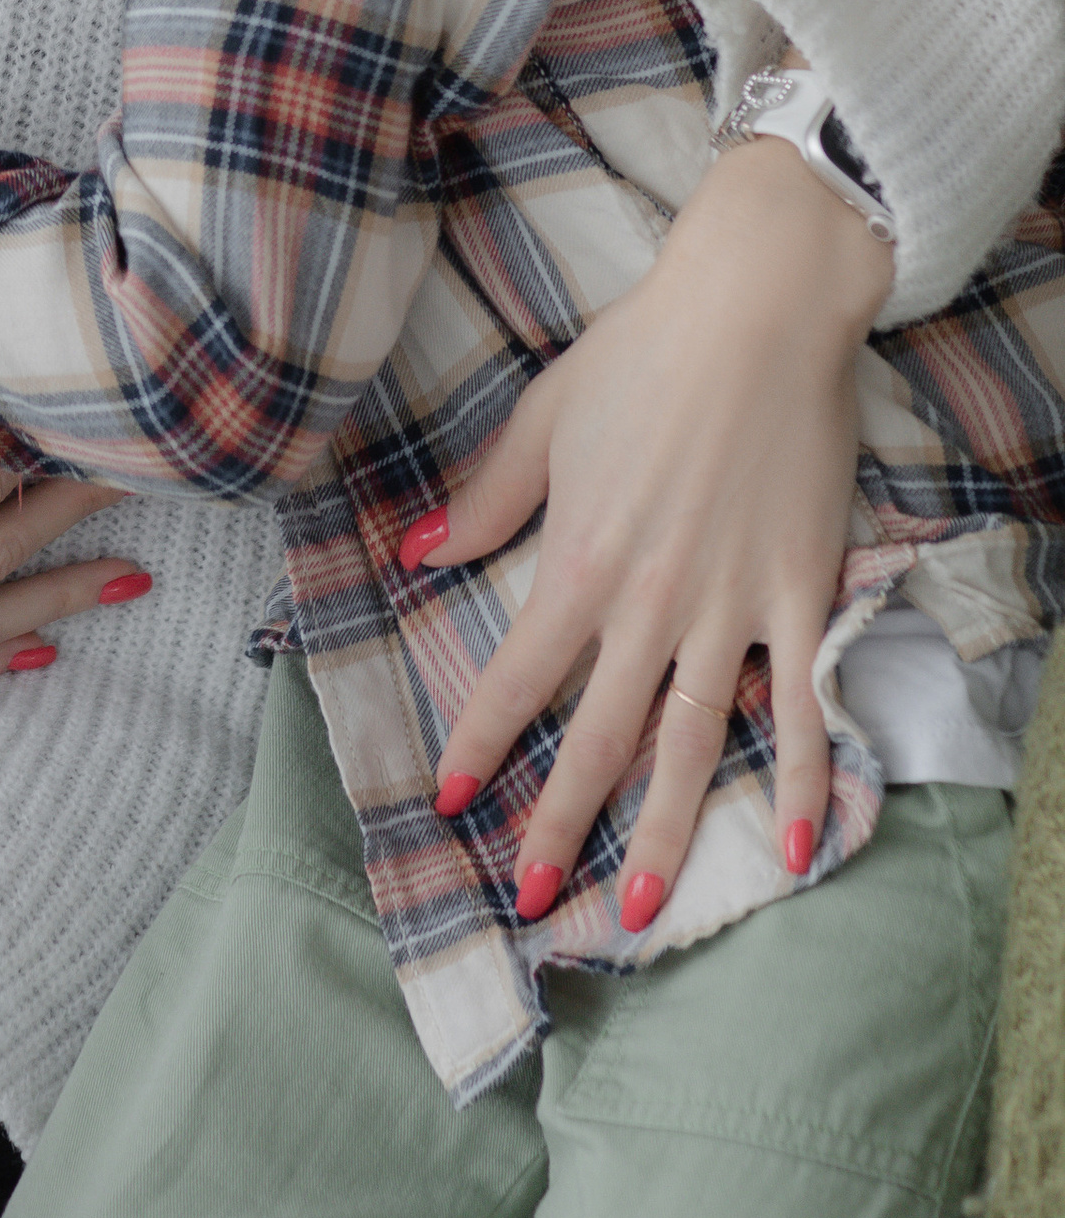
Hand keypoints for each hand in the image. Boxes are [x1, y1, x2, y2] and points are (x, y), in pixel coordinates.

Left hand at [420, 136, 892, 922]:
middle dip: (557, 822)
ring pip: (689, 742)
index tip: (450, 803)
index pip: (516, 676)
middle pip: (596, 734)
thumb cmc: (641, 355)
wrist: (754, 312)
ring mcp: (727, 605)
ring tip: (632, 905)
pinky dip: (800, 780)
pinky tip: (794, 849)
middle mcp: (647, 600)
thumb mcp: (542, 418)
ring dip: (660, 829)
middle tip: (530, 898)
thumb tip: (417, 556)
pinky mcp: (796, 596)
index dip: (481, 743)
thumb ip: (485, 500)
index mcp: (577, 557)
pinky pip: (799, 705)